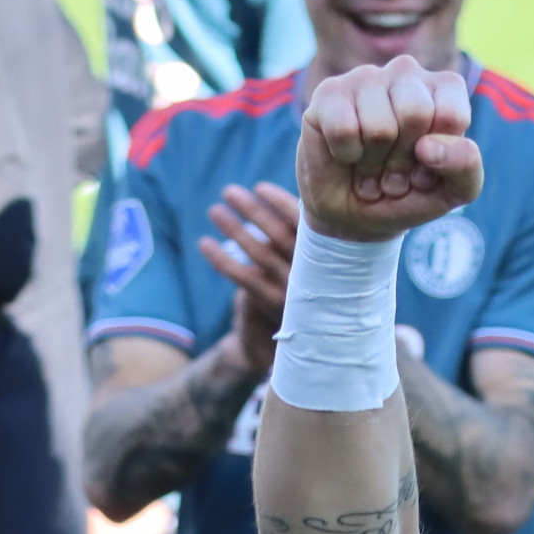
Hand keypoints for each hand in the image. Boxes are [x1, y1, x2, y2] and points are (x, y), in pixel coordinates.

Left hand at [204, 181, 299, 373]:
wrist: (306, 346)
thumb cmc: (309, 291)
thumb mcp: (312, 262)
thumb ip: (304, 235)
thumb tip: (287, 195)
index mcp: (328, 258)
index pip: (304, 224)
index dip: (280, 203)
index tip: (259, 187)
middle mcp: (314, 273)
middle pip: (279, 234)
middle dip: (253, 210)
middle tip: (229, 192)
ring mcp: (292, 291)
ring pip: (259, 253)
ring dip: (233, 229)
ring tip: (214, 211)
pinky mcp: (271, 306)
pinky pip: (243, 278)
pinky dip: (222, 260)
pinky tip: (205, 244)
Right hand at [294, 57, 484, 243]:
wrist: (353, 216)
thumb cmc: (407, 194)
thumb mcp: (452, 191)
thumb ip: (465, 167)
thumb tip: (429, 146)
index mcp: (444, 89)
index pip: (452, 114)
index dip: (439, 155)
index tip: (427, 164)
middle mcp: (406, 74)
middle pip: (415, 113)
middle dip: (403, 158)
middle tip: (394, 168)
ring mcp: (366, 78)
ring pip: (378, 126)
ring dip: (373, 163)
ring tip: (370, 165)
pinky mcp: (329, 92)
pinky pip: (343, 128)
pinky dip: (346, 155)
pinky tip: (346, 154)